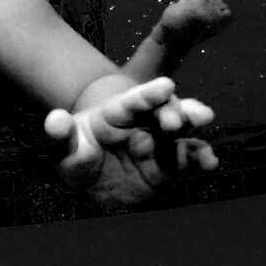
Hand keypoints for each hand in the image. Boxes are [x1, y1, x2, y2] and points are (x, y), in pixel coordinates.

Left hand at [44, 76, 216, 206]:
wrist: (88, 180)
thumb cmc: (74, 155)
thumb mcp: (61, 148)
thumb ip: (59, 135)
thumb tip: (54, 120)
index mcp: (115, 114)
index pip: (132, 101)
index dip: (148, 94)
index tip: (166, 85)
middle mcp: (140, 124)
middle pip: (162, 112)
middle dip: (177, 111)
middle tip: (189, 117)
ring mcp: (156, 144)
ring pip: (180, 133)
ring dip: (194, 128)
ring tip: (205, 123)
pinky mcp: (167, 165)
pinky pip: (186, 160)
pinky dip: (200, 159)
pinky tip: (211, 162)